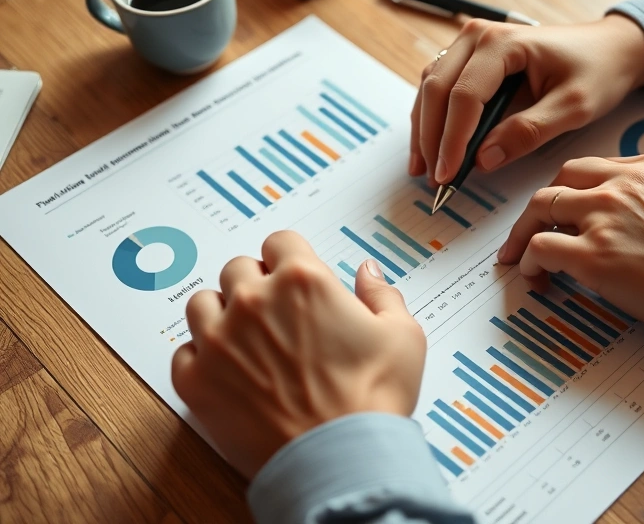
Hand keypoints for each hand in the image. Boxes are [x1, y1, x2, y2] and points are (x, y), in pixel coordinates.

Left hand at [171, 231, 425, 478]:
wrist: (341, 459)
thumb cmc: (373, 399)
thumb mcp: (402, 336)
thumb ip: (382, 294)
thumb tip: (368, 272)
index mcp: (303, 281)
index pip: (280, 241)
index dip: (291, 258)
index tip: (295, 276)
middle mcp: (254, 301)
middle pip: (238, 268)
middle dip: (256, 284)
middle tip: (277, 313)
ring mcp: (219, 340)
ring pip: (202, 303)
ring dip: (221, 313)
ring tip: (245, 338)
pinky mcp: (197, 381)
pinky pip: (184, 352)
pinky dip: (202, 358)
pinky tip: (228, 372)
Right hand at [410, 14, 643, 184]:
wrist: (609, 48)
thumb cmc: (597, 71)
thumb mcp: (574, 107)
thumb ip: (529, 132)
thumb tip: (483, 160)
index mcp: (503, 43)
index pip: (464, 96)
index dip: (452, 140)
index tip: (449, 175)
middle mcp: (478, 36)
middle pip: (437, 90)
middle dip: (430, 139)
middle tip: (434, 180)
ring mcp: (471, 44)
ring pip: (431, 88)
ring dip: (424, 131)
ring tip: (423, 170)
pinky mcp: (471, 57)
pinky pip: (440, 88)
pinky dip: (432, 120)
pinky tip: (431, 149)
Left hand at [498, 154, 643, 330]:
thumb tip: (631, 222)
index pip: (592, 168)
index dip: (572, 190)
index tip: (565, 210)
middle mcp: (622, 184)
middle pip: (560, 180)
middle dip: (542, 205)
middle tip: (531, 227)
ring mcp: (604, 217)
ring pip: (542, 207)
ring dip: (525, 232)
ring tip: (520, 255)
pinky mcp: (592, 255)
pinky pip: (541, 247)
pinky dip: (530, 262)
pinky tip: (537, 276)